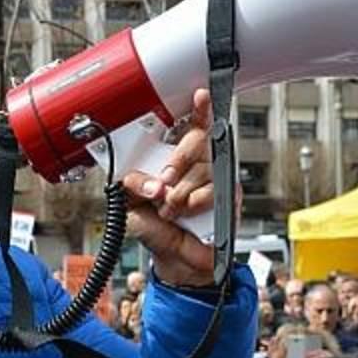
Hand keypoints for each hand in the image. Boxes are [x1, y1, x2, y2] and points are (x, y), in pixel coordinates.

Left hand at [121, 89, 234, 286]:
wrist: (178, 261)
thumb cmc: (157, 231)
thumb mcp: (131, 207)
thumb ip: (133, 187)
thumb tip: (152, 182)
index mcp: (174, 162)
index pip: (190, 129)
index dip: (198, 111)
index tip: (200, 96)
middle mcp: (197, 167)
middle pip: (195, 143)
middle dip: (175, 163)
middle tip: (162, 185)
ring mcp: (213, 181)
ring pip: (201, 169)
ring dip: (180, 193)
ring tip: (171, 210)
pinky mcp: (226, 197)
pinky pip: (211, 190)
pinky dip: (194, 204)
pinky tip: (188, 213)